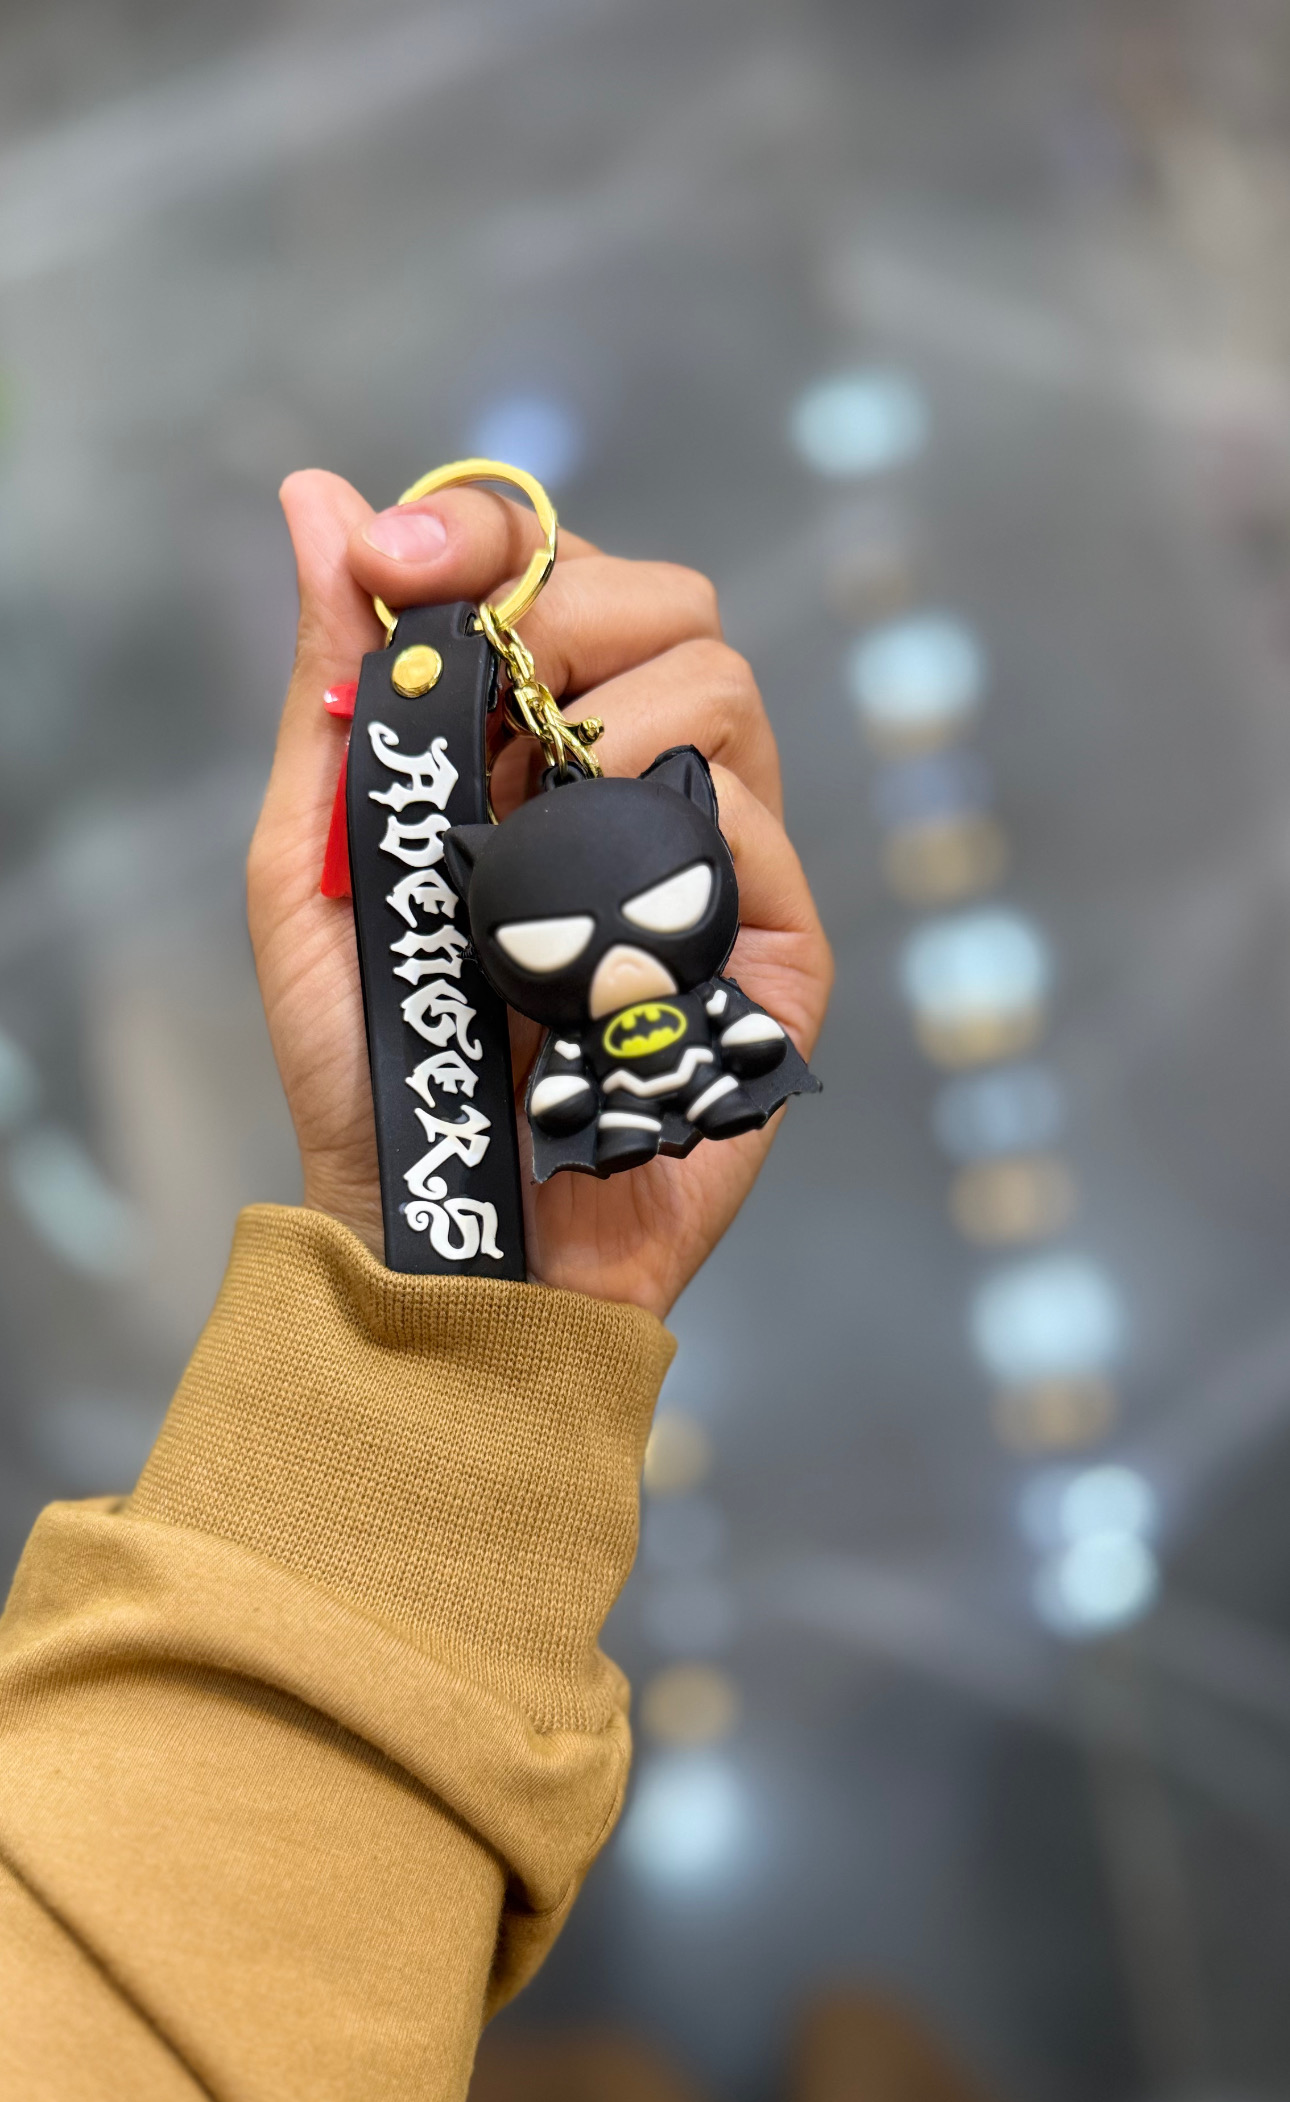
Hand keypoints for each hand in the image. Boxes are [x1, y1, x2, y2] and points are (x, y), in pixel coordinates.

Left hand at [248, 471, 832, 1319]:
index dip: (484, 531)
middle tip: (494, 708)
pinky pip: (751, 829)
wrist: (442, 1228)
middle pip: (670, 602)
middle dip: (570, 615)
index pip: (551, 570)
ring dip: (614, 725)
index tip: (393, 562)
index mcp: (527, 744)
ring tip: (532, 844)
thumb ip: (335, 692)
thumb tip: (318, 502)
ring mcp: (714, 861)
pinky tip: (591, 927)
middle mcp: (631, 783)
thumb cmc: (374, 1060)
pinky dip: (662, 846)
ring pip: (722, 691)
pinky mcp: (774, 948)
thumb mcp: (312, 865)